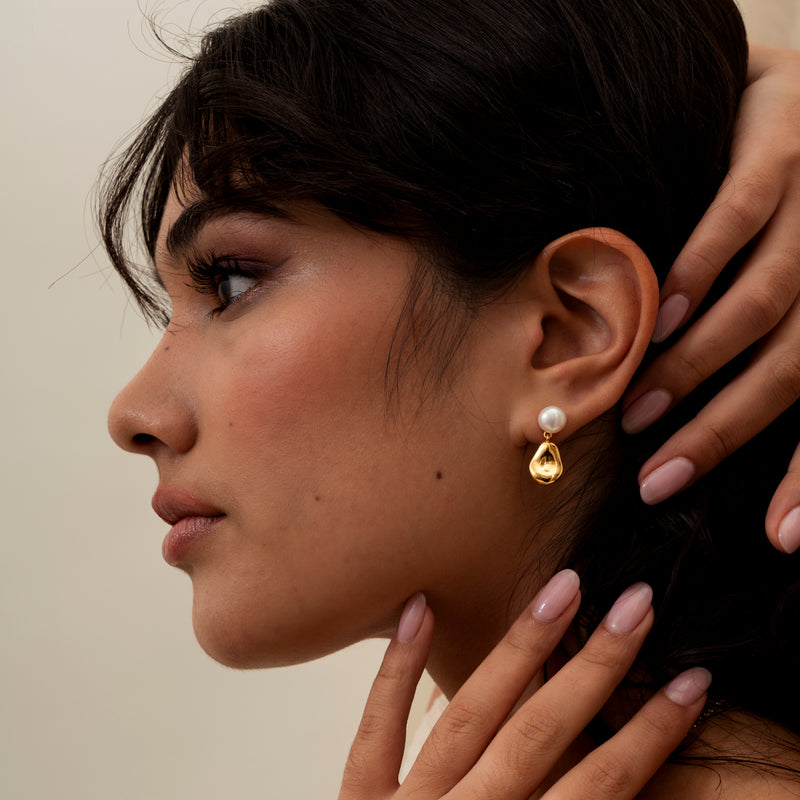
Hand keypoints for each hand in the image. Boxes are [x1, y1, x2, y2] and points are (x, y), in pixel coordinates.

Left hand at [339, 572, 709, 799]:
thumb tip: (613, 777)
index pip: (600, 788)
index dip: (650, 736)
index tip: (690, 683)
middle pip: (541, 735)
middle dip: (595, 667)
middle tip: (637, 604)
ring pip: (471, 715)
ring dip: (521, 649)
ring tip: (562, 590)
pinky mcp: (357, 799)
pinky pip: (375, 728)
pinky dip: (396, 668)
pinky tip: (419, 606)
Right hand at [620, 44, 799, 553]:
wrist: (788, 79)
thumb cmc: (778, 194)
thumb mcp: (778, 272)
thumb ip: (747, 350)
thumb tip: (700, 424)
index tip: (774, 537)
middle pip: (796, 363)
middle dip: (724, 429)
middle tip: (657, 474)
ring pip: (769, 297)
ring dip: (698, 360)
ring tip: (640, 405)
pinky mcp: (788, 132)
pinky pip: (745, 210)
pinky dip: (701, 265)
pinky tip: (660, 305)